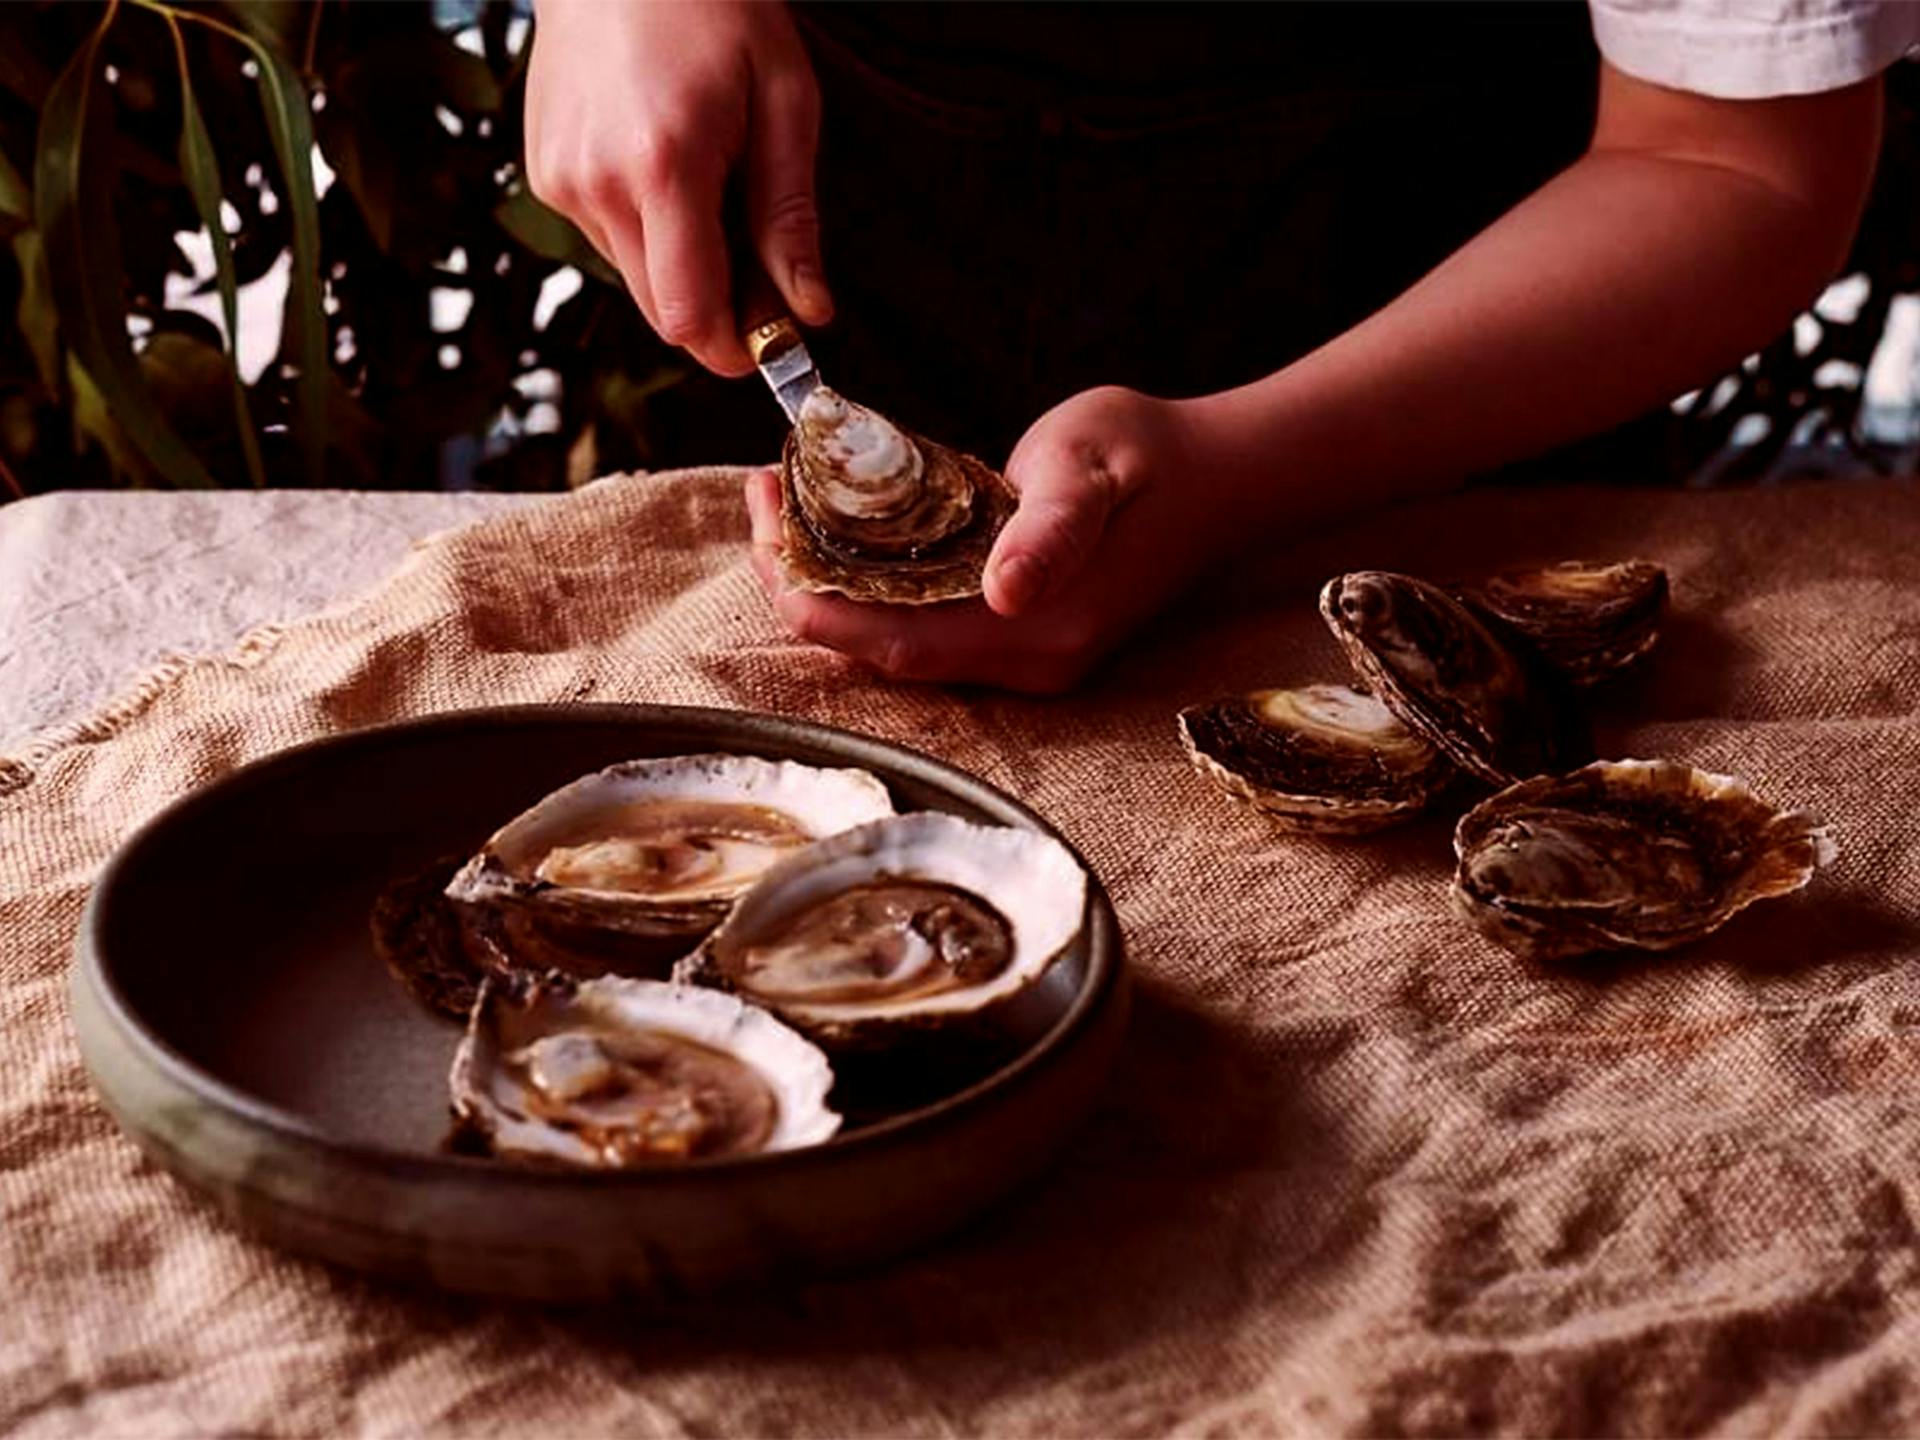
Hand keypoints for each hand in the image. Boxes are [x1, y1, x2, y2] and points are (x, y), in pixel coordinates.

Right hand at [525, 0, 831, 375]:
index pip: (689, 315)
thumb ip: (790, 219)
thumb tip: (809, 312)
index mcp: (663, 167)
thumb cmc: (715, 6)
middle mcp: (597, 183)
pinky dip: (649, 227)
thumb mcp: (784, 103)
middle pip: (661, 312)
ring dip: (683, 262)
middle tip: (763, 262)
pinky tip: (668, 163)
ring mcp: (561, 180)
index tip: (775, 343)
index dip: (735, 349)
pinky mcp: (545, 173)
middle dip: (717, 309)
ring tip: (713, 183)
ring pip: (636, 277)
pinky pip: (609, 237)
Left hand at [748, 386, 1231, 692]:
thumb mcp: (1091, 469)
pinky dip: (871, 584)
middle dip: (801, 586)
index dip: (807, 596)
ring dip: (830, 585)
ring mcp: (1025, 658)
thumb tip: (1006, 587)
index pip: (884, 642)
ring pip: (892, 642)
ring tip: (786, 506)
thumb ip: (1051, 529)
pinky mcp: (1023, 637)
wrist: (1220, 479)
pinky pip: (922, 625)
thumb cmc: (1150, 455)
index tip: (764, 518)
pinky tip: (845, 530)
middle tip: (763, 498)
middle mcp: (1024, 663)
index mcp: (1033, 630)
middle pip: (875, 651)